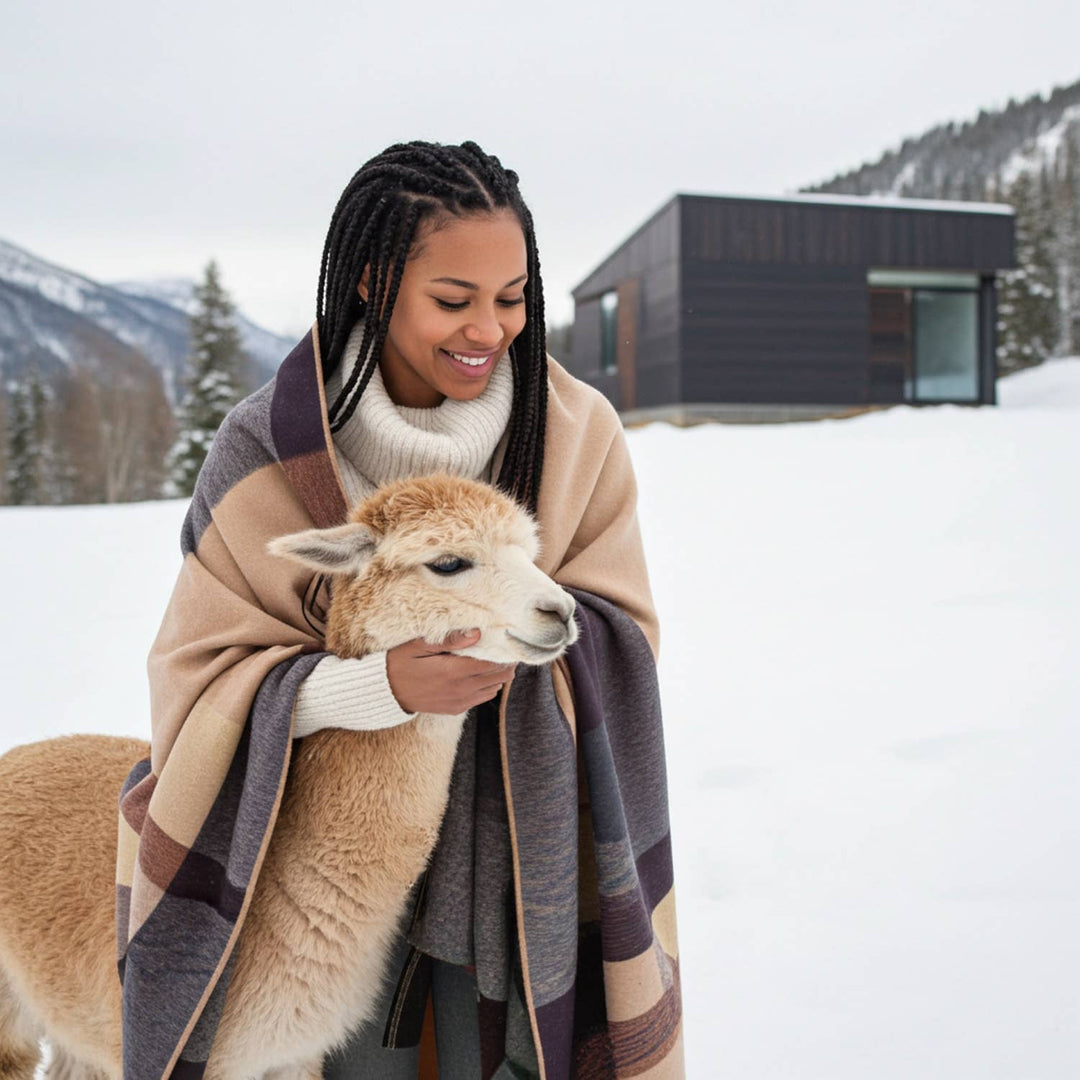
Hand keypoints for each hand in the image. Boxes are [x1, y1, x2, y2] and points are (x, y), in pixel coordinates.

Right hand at [385, 629, 516, 714]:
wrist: (383, 693)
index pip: (493, 663)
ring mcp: (459, 701)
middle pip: (499, 676)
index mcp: (454, 671)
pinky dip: (486, 686)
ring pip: (493, 688)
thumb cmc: (398, 663)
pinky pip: (481, 698)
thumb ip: (449, 640)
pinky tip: (478, 674)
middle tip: (503, 648)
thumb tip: (477, 633)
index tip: (508, 640)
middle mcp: (461, 689)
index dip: (505, 652)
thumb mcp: (418, 645)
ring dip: (497, 674)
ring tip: (492, 659)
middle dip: (505, 662)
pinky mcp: (455, 708)